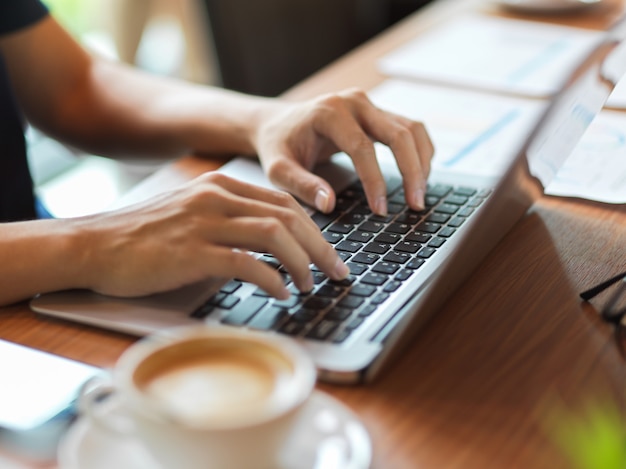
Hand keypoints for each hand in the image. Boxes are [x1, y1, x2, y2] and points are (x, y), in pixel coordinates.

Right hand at [74, 172, 349, 298]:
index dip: (314, 228)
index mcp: (220, 186)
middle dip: (320, 247)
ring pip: (275, 234)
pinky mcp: (192, 251)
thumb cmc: (143, 237)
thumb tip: (270, 247)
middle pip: (289, 215)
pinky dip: (273, 278)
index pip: (283, 202)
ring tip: (311, 285)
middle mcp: (216, 197)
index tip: (329, 252)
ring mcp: (204, 222)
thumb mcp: (191, 215)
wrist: (93, 245)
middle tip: (337, 272)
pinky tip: (280, 292)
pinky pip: (248, 262)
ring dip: (302, 262)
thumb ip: (228, 221)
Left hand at [254, 88, 433, 214]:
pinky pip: (411, 129)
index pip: (362, 147)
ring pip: (412, 129)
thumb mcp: (278, 169)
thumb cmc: (278, 146)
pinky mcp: (378, 113)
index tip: (381, 210)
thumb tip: (329, 204)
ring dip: (422, 162)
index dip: (375, 181)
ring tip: (419, 195)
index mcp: (329, 112)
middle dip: (411, 171)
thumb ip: (301, 185)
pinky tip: (418, 177)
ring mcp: (369, 105)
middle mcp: (354, 102)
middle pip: (398, 133)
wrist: (279, 123)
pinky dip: (420, 152)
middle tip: (416, 204)